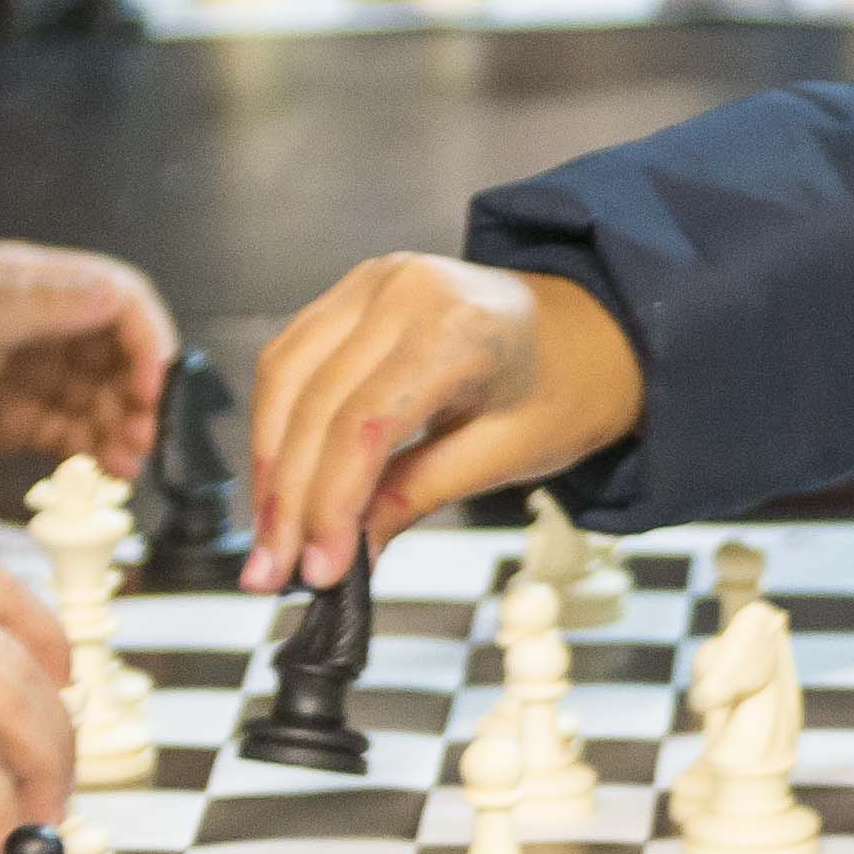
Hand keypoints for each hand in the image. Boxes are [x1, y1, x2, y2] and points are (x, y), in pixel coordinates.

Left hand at [0, 240, 177, 470]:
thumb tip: (115, 295)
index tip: (153, 383)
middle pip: (117, 356)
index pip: (118, 299)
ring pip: (100, 400)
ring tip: (127, 463)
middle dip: (138, 394)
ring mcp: (34, 375)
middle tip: (145, 434)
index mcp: (40, 284)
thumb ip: (46, 303)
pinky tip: (107, 472)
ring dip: (121, 428)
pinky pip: (72, 434)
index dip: (145, 338)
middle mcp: (46, 327)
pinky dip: (94, 452)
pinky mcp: (19, 420)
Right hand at [243, 254, 645, 591]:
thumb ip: (415, 497)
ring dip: (269, 464)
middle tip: (274, 570)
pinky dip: (276, 422)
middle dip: (288, 500)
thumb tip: (347, 554)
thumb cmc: (560, 388)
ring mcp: (372, 282)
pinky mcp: (352, 291)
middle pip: (315, 406)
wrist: (584, 330)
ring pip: (286, 378)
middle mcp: (405, 291)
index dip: (328, 504)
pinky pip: (292, 357)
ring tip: (270, 538)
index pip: (364, 425)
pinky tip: (278, 480)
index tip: (316, 569)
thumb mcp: (503, 456)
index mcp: (459, 329)